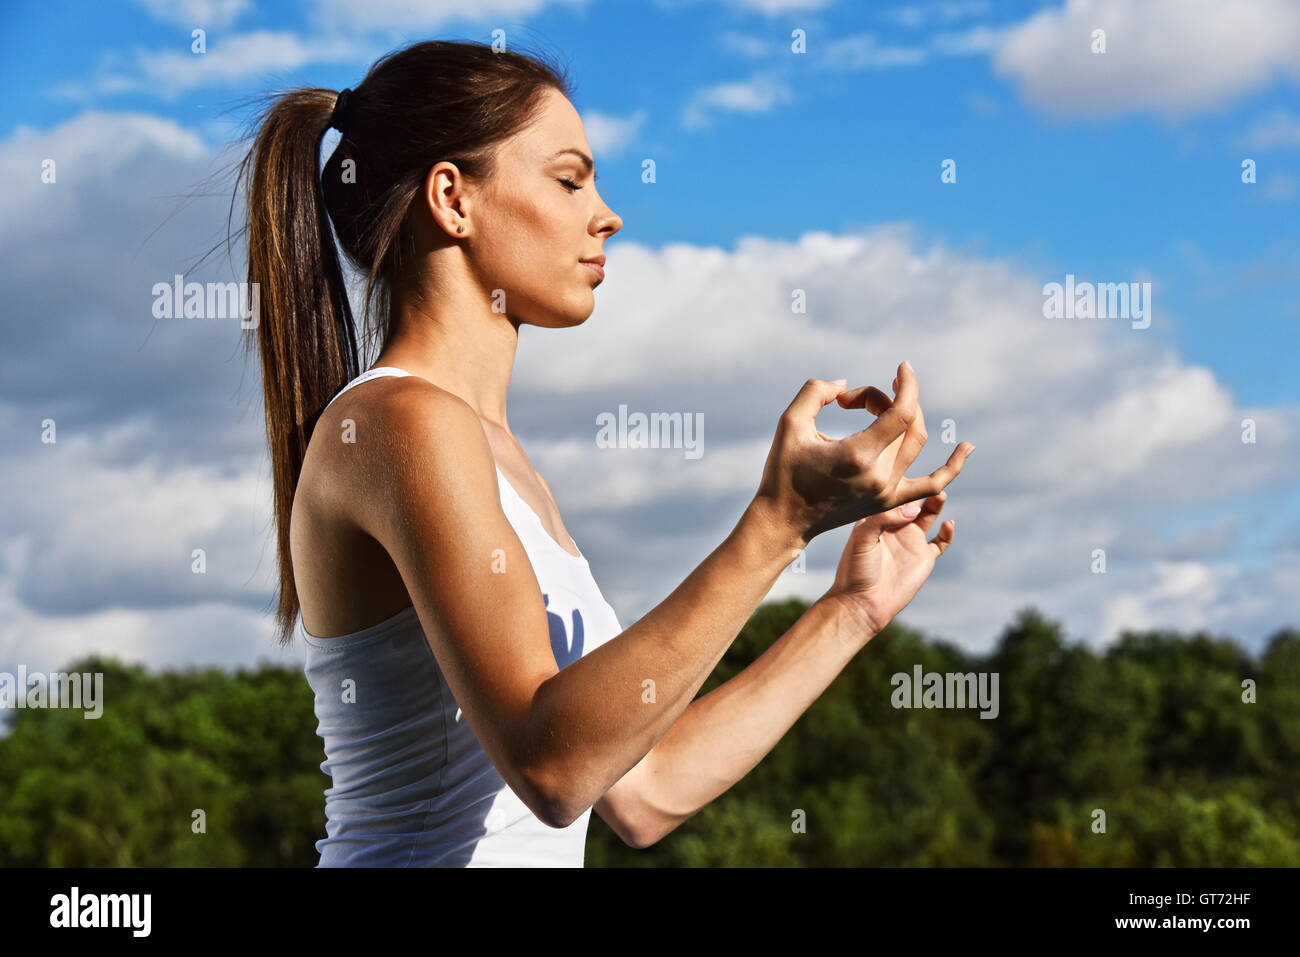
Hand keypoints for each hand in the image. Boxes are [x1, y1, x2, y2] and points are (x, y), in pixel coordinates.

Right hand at [754, 362, 973, 546]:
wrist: (784, 521)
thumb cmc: (783, 471)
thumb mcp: (790, 423)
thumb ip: (816, 392)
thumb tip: (845, 385)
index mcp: (858, 457)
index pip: (901, 413)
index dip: (907, 386)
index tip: (902, 368)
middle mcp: (879, 477)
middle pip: (907, 423)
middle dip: (887, 400)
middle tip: (855, 400)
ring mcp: (888, 493)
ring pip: (916, 444)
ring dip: (907, 416)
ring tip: (887, 403)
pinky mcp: (889, 503)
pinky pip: (931, 484)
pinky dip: (952, 467)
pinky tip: (967, 448)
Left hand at [819, 489, 956, 637]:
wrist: (863, 602)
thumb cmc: (856, 570)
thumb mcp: (862, 538)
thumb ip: (883, 518)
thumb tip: (913, 509)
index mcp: (876, 518)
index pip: (892, 494)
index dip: (902, 482)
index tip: (909, 475)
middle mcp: (895, 526)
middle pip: (913, 500)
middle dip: (923, 489)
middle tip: (930, 482)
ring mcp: (910, 541)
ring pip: (929, 515)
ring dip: (936, 503)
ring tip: (939, 494)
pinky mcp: (924, 558)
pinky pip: (941, 541)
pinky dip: (948, 532)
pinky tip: (948, 524)